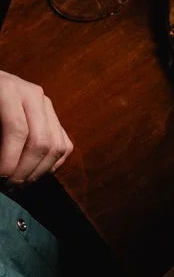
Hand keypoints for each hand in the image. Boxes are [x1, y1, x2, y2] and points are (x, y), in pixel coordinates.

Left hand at [0, 71, 72, 185]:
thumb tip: (0, 172)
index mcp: (9, 90)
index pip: (18, 130)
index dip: (9, 160)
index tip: (0, 179)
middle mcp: (34, 95)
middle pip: (41, 140)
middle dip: (26, 170)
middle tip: (9, 186)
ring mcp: (47, 105)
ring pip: (57, 145)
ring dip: (40, 171)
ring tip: (20, 182)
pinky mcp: (54, 116)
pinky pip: (64, 145)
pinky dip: (52, 165)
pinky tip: (33, 173)